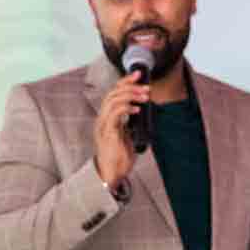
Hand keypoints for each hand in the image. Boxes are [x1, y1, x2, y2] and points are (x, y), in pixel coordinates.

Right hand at [92, 74, 149, 189]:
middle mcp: (103, 118)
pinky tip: (136, 109)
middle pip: (112, 92)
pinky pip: (115, 114)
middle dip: (130, 86)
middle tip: (146, 88)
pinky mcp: (107, 133)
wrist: (112, 175)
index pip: (113, 93)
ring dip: (131, 95)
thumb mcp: (128, 136)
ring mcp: (103, 125)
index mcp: (107, 117)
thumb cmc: (119, 158)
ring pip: (112, 100)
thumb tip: (141, 112)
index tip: (138, 75)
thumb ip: (130, 124)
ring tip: (145, 97)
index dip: (125, 82)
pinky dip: (126, 108)